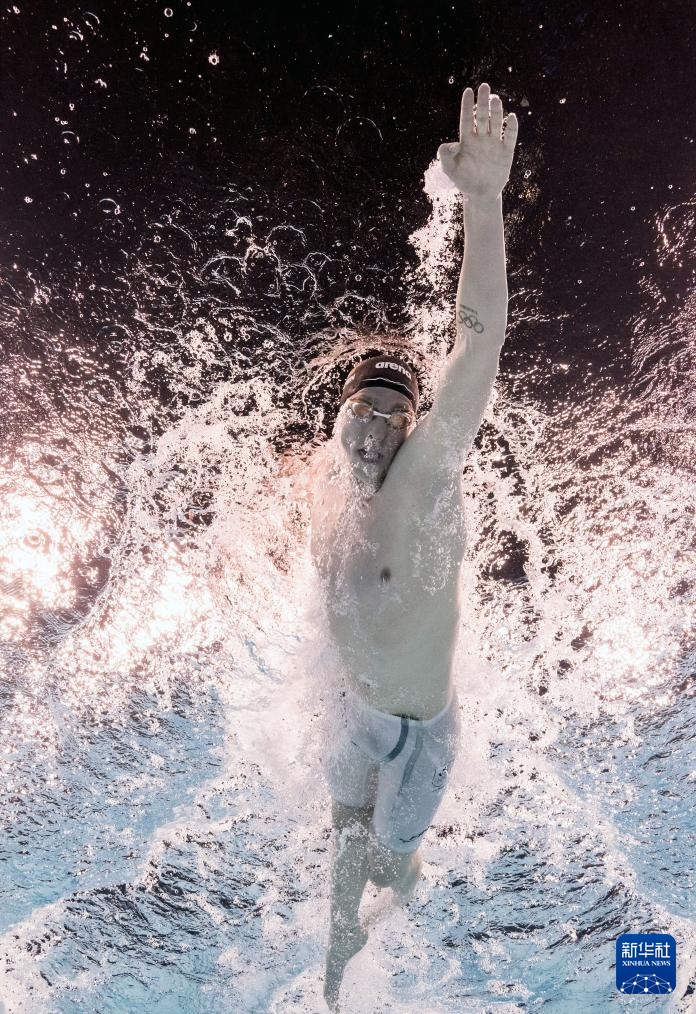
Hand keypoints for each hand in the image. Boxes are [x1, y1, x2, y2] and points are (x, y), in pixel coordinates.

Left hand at [438, 83, 517, 200]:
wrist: (481, 194)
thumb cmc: (464, 181)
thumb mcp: (450, 170)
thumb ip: (445, 156)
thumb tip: (449, 144)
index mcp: (467, 140)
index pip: (466, 118)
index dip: (467, 105)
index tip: (468, 91)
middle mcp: (481, 138)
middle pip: (482, 116)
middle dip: (483, 102)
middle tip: (484, 86)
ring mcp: (494, 143)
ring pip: (496, 122)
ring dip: (496, 111)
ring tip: (496, 99)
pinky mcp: (506, 151)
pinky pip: (509, 136)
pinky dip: (511, 127)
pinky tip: (511, 118)